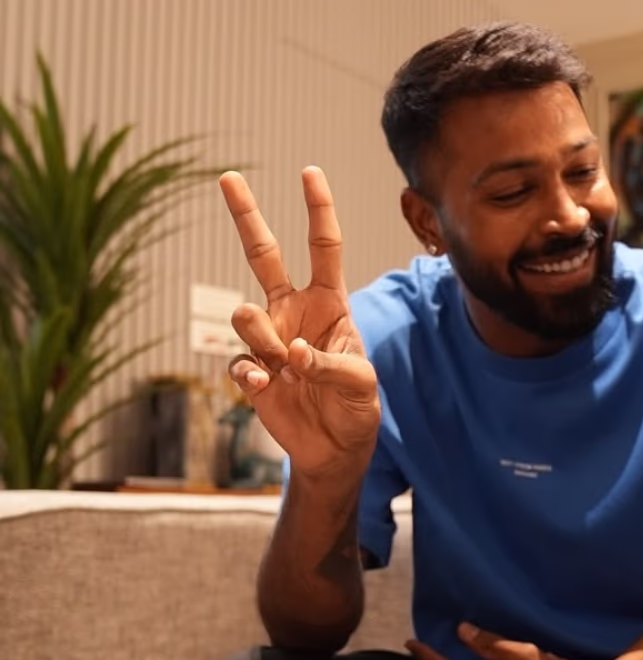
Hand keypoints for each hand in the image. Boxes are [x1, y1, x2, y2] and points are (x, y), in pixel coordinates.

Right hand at [220, 167, 379, 479]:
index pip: (323, 248)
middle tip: (227, 176)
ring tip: (281, 362)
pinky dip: (250, 374)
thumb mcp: (360, 384)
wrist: (335, 448)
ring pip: (245, 316)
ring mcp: (269, 339)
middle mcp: (293, 313)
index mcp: (329, 304)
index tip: (309, 172)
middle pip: (264, 254)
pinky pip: (238, 362)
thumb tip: (293, 351)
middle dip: (245, 215)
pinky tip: (266, 387)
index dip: (317, 211)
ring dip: (261, 338)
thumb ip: (330, 364)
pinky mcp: (252, 372)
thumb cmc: (356, 408)